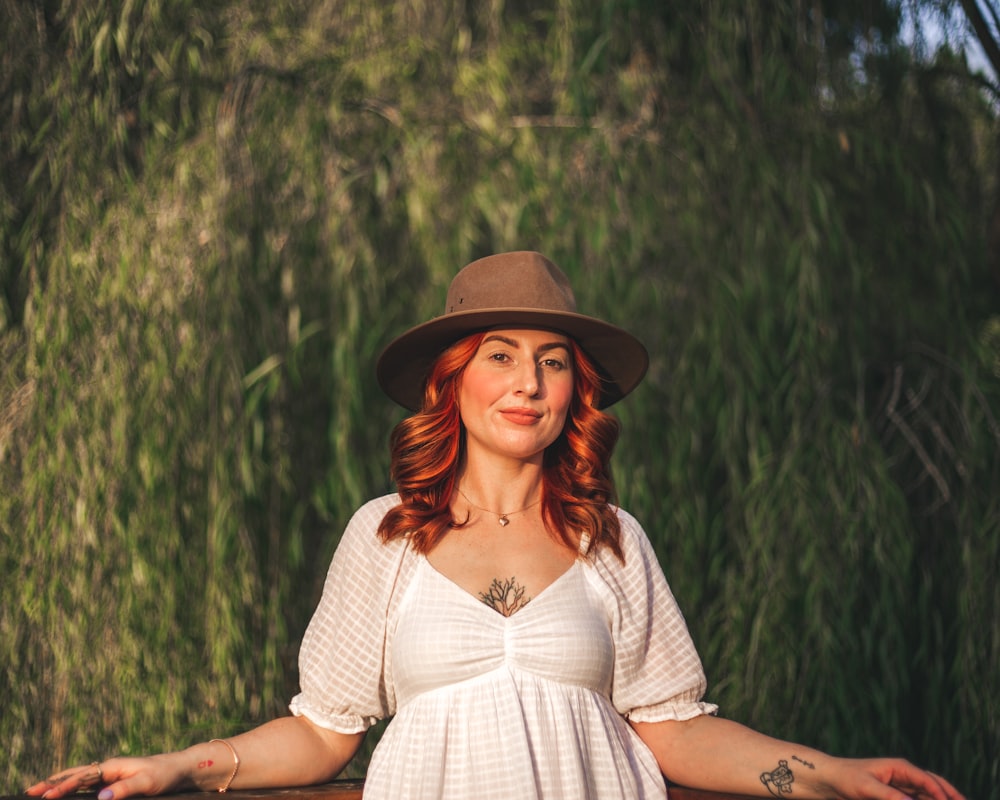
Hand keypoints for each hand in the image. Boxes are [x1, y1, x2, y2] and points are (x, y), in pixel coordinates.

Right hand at [26, 754, 187, 799]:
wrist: (179, 769)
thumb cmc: (164, 775)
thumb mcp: (147, 783)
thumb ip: (125, 789)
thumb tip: (101, 797)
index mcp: (113, 766)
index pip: (82, 777)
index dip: (63, 787)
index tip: (46, 796)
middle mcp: (109, 768)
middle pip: (75, 774)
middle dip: (53, 782)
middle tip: (30, 791)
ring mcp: (110, 775)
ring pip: (79, 779)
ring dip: (60, 784)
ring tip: (41, 791)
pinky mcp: (114, 782)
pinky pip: (88, 785)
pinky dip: (73, 788)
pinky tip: (66, 795)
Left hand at [823, 757, 965, 799]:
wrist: (829, 779)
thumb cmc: (845, 778)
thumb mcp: (866, 787)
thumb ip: (889, 796)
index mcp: (900, 767)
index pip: (928, 781)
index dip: (941, 794)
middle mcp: (904, 775)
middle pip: (934, 784)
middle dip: (950, 794)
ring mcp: (901, 785)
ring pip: (927, 794)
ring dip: (939, 799)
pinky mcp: (895, 794)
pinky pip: (916, 799)